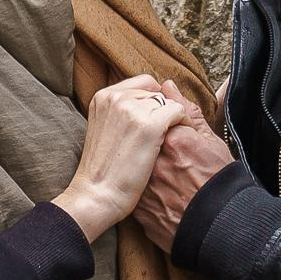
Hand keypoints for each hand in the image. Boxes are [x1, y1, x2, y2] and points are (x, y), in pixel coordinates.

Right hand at [53, 73, 181, 238]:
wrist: (97, 195)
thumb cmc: (104, 171)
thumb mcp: (106, 130)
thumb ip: (122, 110)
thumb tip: (144, 93)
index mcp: (104, 96)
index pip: (142, 84)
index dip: (154, 102)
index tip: (156, 123)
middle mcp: (117, 97)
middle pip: (156, 92)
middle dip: (163, 111)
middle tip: (163, 136)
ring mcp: (133, 110)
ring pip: (168, 102)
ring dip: (173, 119)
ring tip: (169, 142)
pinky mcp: (150, 125)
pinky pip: (178, 111)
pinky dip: (183, 124)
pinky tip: (178, 143)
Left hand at [134, 110, 234, 250]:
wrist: (222, 229)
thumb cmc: (221, 184)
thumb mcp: (211, 142)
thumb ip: (187, 111)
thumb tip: (168, 86)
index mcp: (172, 140)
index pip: (155, 119)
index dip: (165, 127)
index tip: (176, 139)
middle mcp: (154, 162)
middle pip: (142, 143)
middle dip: (151, 145)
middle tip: (174, 161)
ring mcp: (144, 187)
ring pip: (136, 167)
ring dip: (145, 167)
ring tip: (169, 179)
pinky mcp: (140, 210)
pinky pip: (135, 191)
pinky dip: (144, 190)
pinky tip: (161, 194)